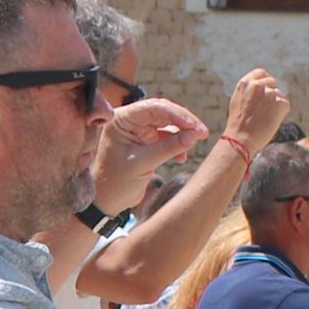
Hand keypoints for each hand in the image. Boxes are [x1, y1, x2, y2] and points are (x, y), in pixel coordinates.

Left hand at [95, 95, 210, 189]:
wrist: (107, 200)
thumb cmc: (116, 182)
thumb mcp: (143, 164)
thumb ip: (168, 148)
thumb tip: (194, 135)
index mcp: (122, 119)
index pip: (154, 108)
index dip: (178, 115)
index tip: (195, 126)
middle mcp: (129, 120)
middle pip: (162, 112)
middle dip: (183, 121)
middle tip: (202, 132)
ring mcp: (138, 130)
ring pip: (166, 123)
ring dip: (182, 132)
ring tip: (196, 141)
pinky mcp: (145, 141)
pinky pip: (166, 136)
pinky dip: (176, 144)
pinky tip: (182, 156)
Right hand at [220, 68, 287, 154]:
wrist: (241, 139)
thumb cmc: (238, 125)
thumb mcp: (238, 101)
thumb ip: (249, 91)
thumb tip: (261, 85)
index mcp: (245, 83)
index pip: (261, 73)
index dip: (266, 81)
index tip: (267, 90)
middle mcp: (256, 85)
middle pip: (273, 83)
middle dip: (272, 94)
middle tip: (267, 109)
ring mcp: (268, 93)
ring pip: (279, 95)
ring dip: (276, 105)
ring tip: (265, 118)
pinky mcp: (279, 103)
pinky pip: (285, 104)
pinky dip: (282, 113)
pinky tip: (272, 121)